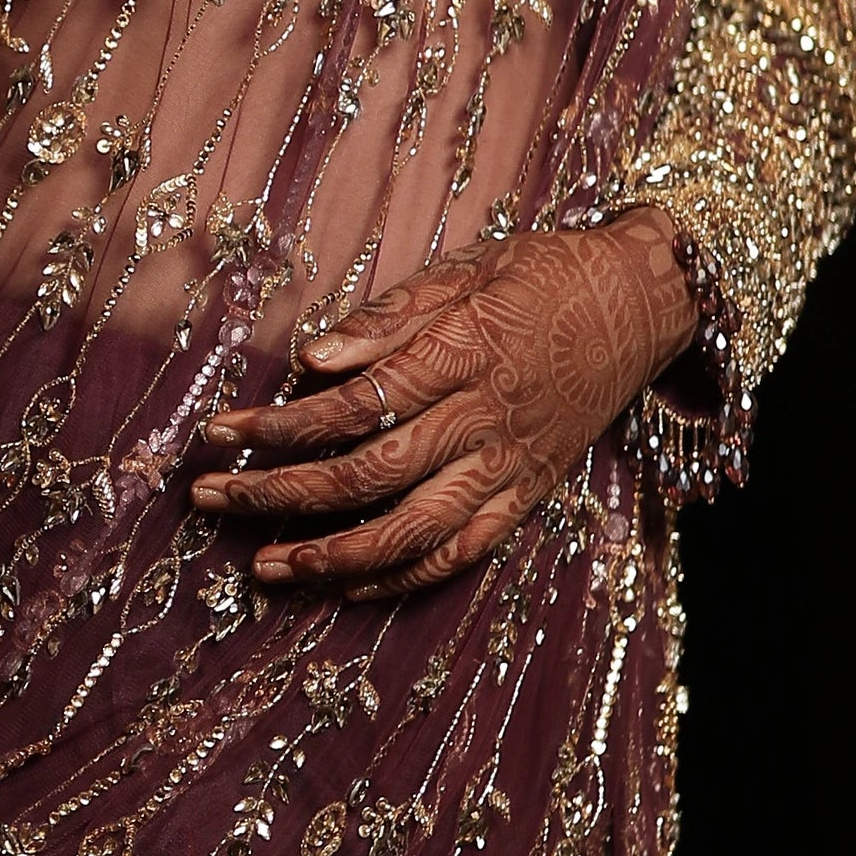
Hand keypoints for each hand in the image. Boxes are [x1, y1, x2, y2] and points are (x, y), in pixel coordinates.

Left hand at [186, 216, 692, 599]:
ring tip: (265, 566)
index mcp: (459, 356)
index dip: (278, 426)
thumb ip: (388, 317)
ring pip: (412, 531)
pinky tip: (346, 585)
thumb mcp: (464, 271)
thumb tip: (312, 358)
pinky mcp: (529, 495)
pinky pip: (462, 553)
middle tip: (212, 498)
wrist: (643, 303)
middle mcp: (482, 421)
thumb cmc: (542, 275)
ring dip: (332, 557)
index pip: (352, 405)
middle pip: (368, 474)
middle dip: (280, 493)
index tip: (218, 432)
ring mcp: (508, 467)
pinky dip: (402, 576)